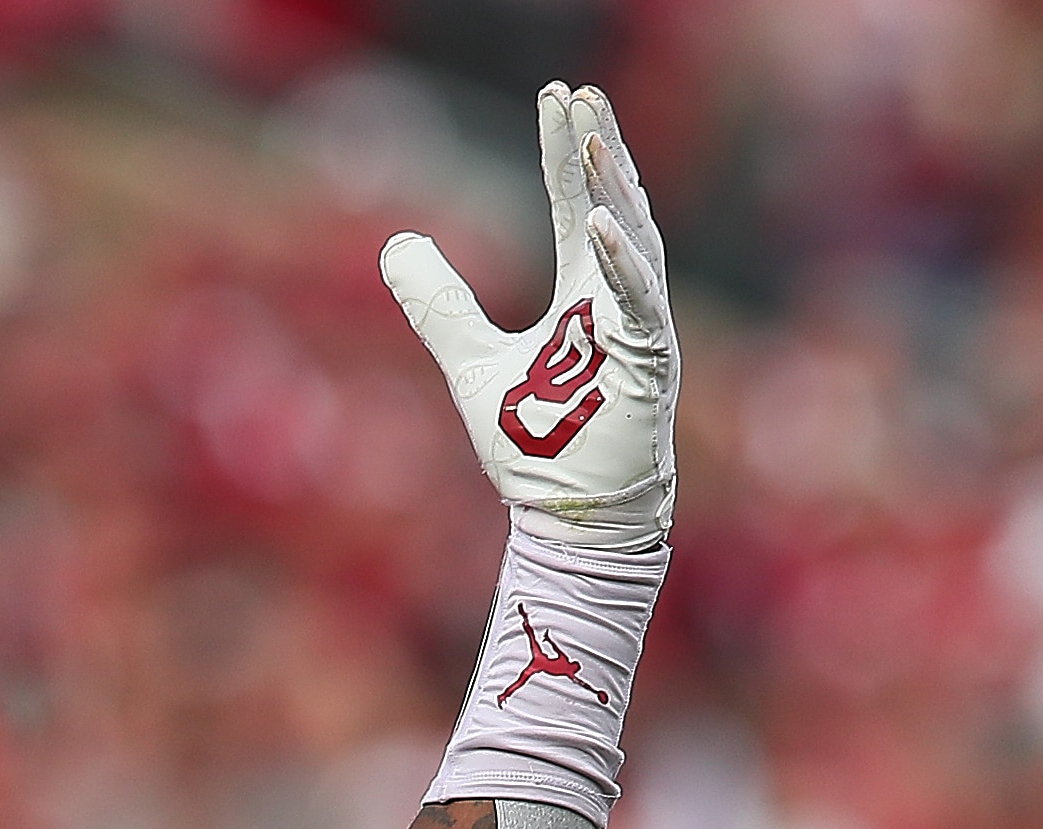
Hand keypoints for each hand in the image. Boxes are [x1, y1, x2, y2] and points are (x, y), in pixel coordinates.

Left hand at [382, 82, 676, 535]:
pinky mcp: (649, 367)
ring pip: (635, 241)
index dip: (566, 151)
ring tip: (592, 135)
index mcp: (586, 295)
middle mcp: (620, 302)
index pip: (578, 203)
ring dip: (614, 188)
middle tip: (578, 93)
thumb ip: (438, 303)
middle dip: (596, 148)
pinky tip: (600, 223)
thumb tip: (394, 244)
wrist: (567, 520)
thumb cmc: (533, 448)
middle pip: (613, 204)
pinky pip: (638, 306)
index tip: (558, 95)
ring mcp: (640, 331)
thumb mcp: (467, 361)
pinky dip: (621, 264)